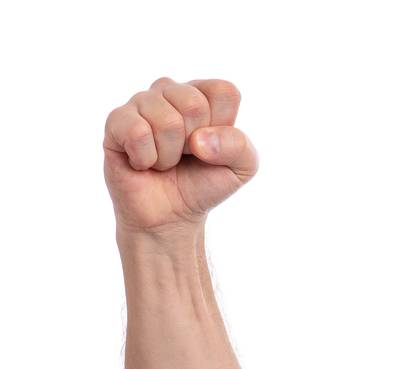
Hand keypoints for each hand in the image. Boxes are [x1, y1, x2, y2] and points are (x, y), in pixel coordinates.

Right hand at [103, 77, 258, 237]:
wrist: (171, 215)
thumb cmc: (204, 184)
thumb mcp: (242, 168)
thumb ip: (239, 146)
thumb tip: (199, 139)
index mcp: (203, 95)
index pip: (223, 91)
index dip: (223, 126)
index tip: (213, 145)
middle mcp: (170, 91)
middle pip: (194, 104)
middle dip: (195, 143)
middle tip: (185, 155)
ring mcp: (140, 103)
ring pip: (166, 121)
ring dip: (170, 155)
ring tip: (165, 161)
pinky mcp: (116, 121)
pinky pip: (137, 132)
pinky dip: (147, 159)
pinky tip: (143, 162)